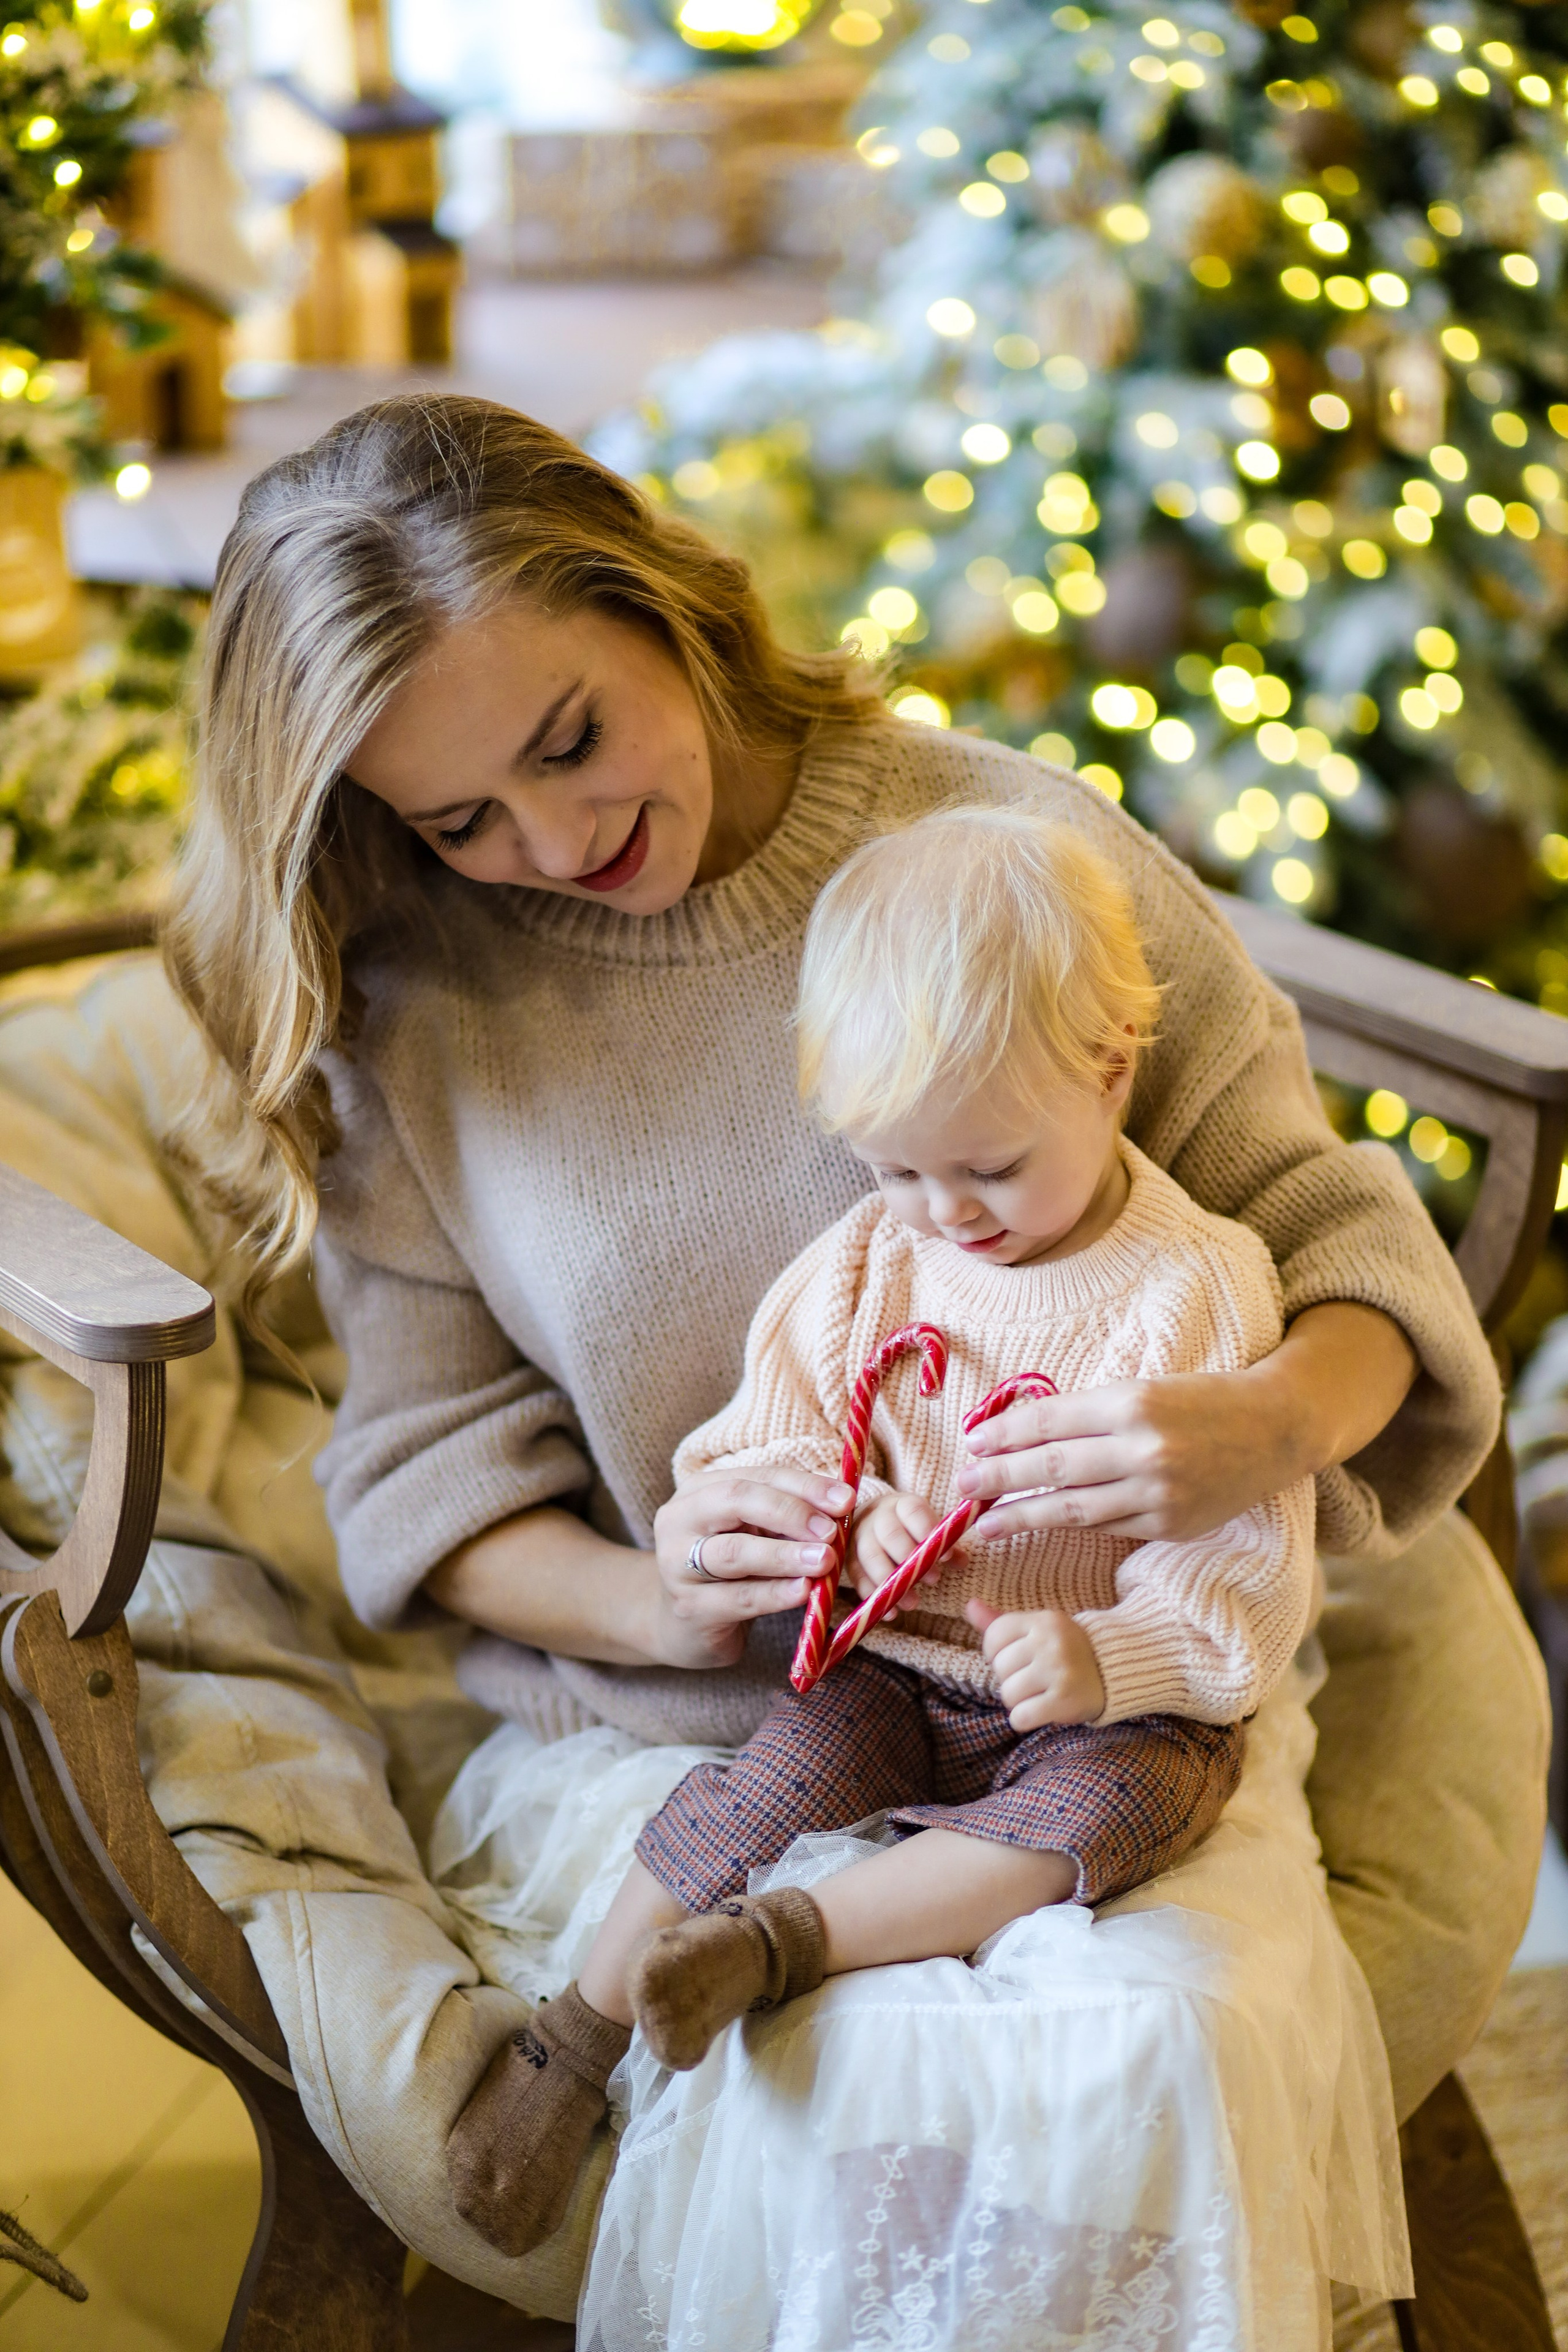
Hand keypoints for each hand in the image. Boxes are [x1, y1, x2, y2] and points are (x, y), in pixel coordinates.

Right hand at [650, 1466, 853, 1668]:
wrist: (683, 1626)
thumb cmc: (728, 1572)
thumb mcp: (752, 1535)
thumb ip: (787, 1519)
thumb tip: (842, 1504)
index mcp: (698, 1491)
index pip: (756, 1477)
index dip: (804, 1486)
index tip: (846, 1499)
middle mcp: (679, 1521)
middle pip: (736, 1501)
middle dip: (790, 1512)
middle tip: (831, 1530)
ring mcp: (677, 1566)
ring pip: (735, 1552)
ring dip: (785, 1555)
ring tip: (824, 1560)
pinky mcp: (689, 1609)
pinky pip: (739, 1598)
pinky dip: (775, 1593)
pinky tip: (804, 1591)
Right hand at [849, 1491, 944, 1607]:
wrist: (875, 1520)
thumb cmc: (910, 1528)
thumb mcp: (928, 1529)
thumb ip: (944, 1544)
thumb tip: (961, 1561)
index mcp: (902, 1504)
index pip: (913, 1511)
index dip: (928, 1532)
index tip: (944, 1556)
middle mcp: (877, 1516)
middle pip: (889, 1534)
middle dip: (911, 1559)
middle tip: (932, 1580)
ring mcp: (859, 1536)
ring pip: (870, 1556)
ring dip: (891, 1582)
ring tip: (913, 1603)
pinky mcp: (848, 1557)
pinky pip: (856, 1576)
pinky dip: (873, 1595)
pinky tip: (890, 1613)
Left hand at [955, 1303, 1416, 1543]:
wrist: (1274, 1428)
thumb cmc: (1202, 1400)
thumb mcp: (1146, 1388)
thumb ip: (1093, 1412)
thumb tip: (1030, 1431)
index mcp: (1132, 1402)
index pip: (1050, 1420)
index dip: (1006, 1433)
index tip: (973, 1441)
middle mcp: (1142, 1448)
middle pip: (1052, 1466)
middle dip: (1000, 1477)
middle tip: (962, 1485)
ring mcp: (1156, 1491)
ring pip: (1072, 1508)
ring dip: (1021, 1515)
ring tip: (983, 1522)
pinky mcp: (1168, 1523)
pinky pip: (1106, 1527)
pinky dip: (1069, 1527)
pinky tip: (1039, 1527)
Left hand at [966, 1600, 1105, 1729]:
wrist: (1110, 1675)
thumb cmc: (1064, 1651)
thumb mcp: (1036, 1629)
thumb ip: (1001, 1621)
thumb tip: (970, 1605)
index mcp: (1043, 1620)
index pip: (993, 1637)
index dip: (997, 1653)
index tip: (1018, 1658)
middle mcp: (1051, 1642)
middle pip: (1000, 1669)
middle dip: (1011, 1678)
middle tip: (1035, 1678)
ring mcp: (1058, 1671)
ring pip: (1008, 1695)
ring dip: (1019, 1701)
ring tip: (1039, 1693)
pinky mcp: (1064, 1700)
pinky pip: (1020, 1717)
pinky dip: (1025, 1719)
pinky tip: (1041, 1710)